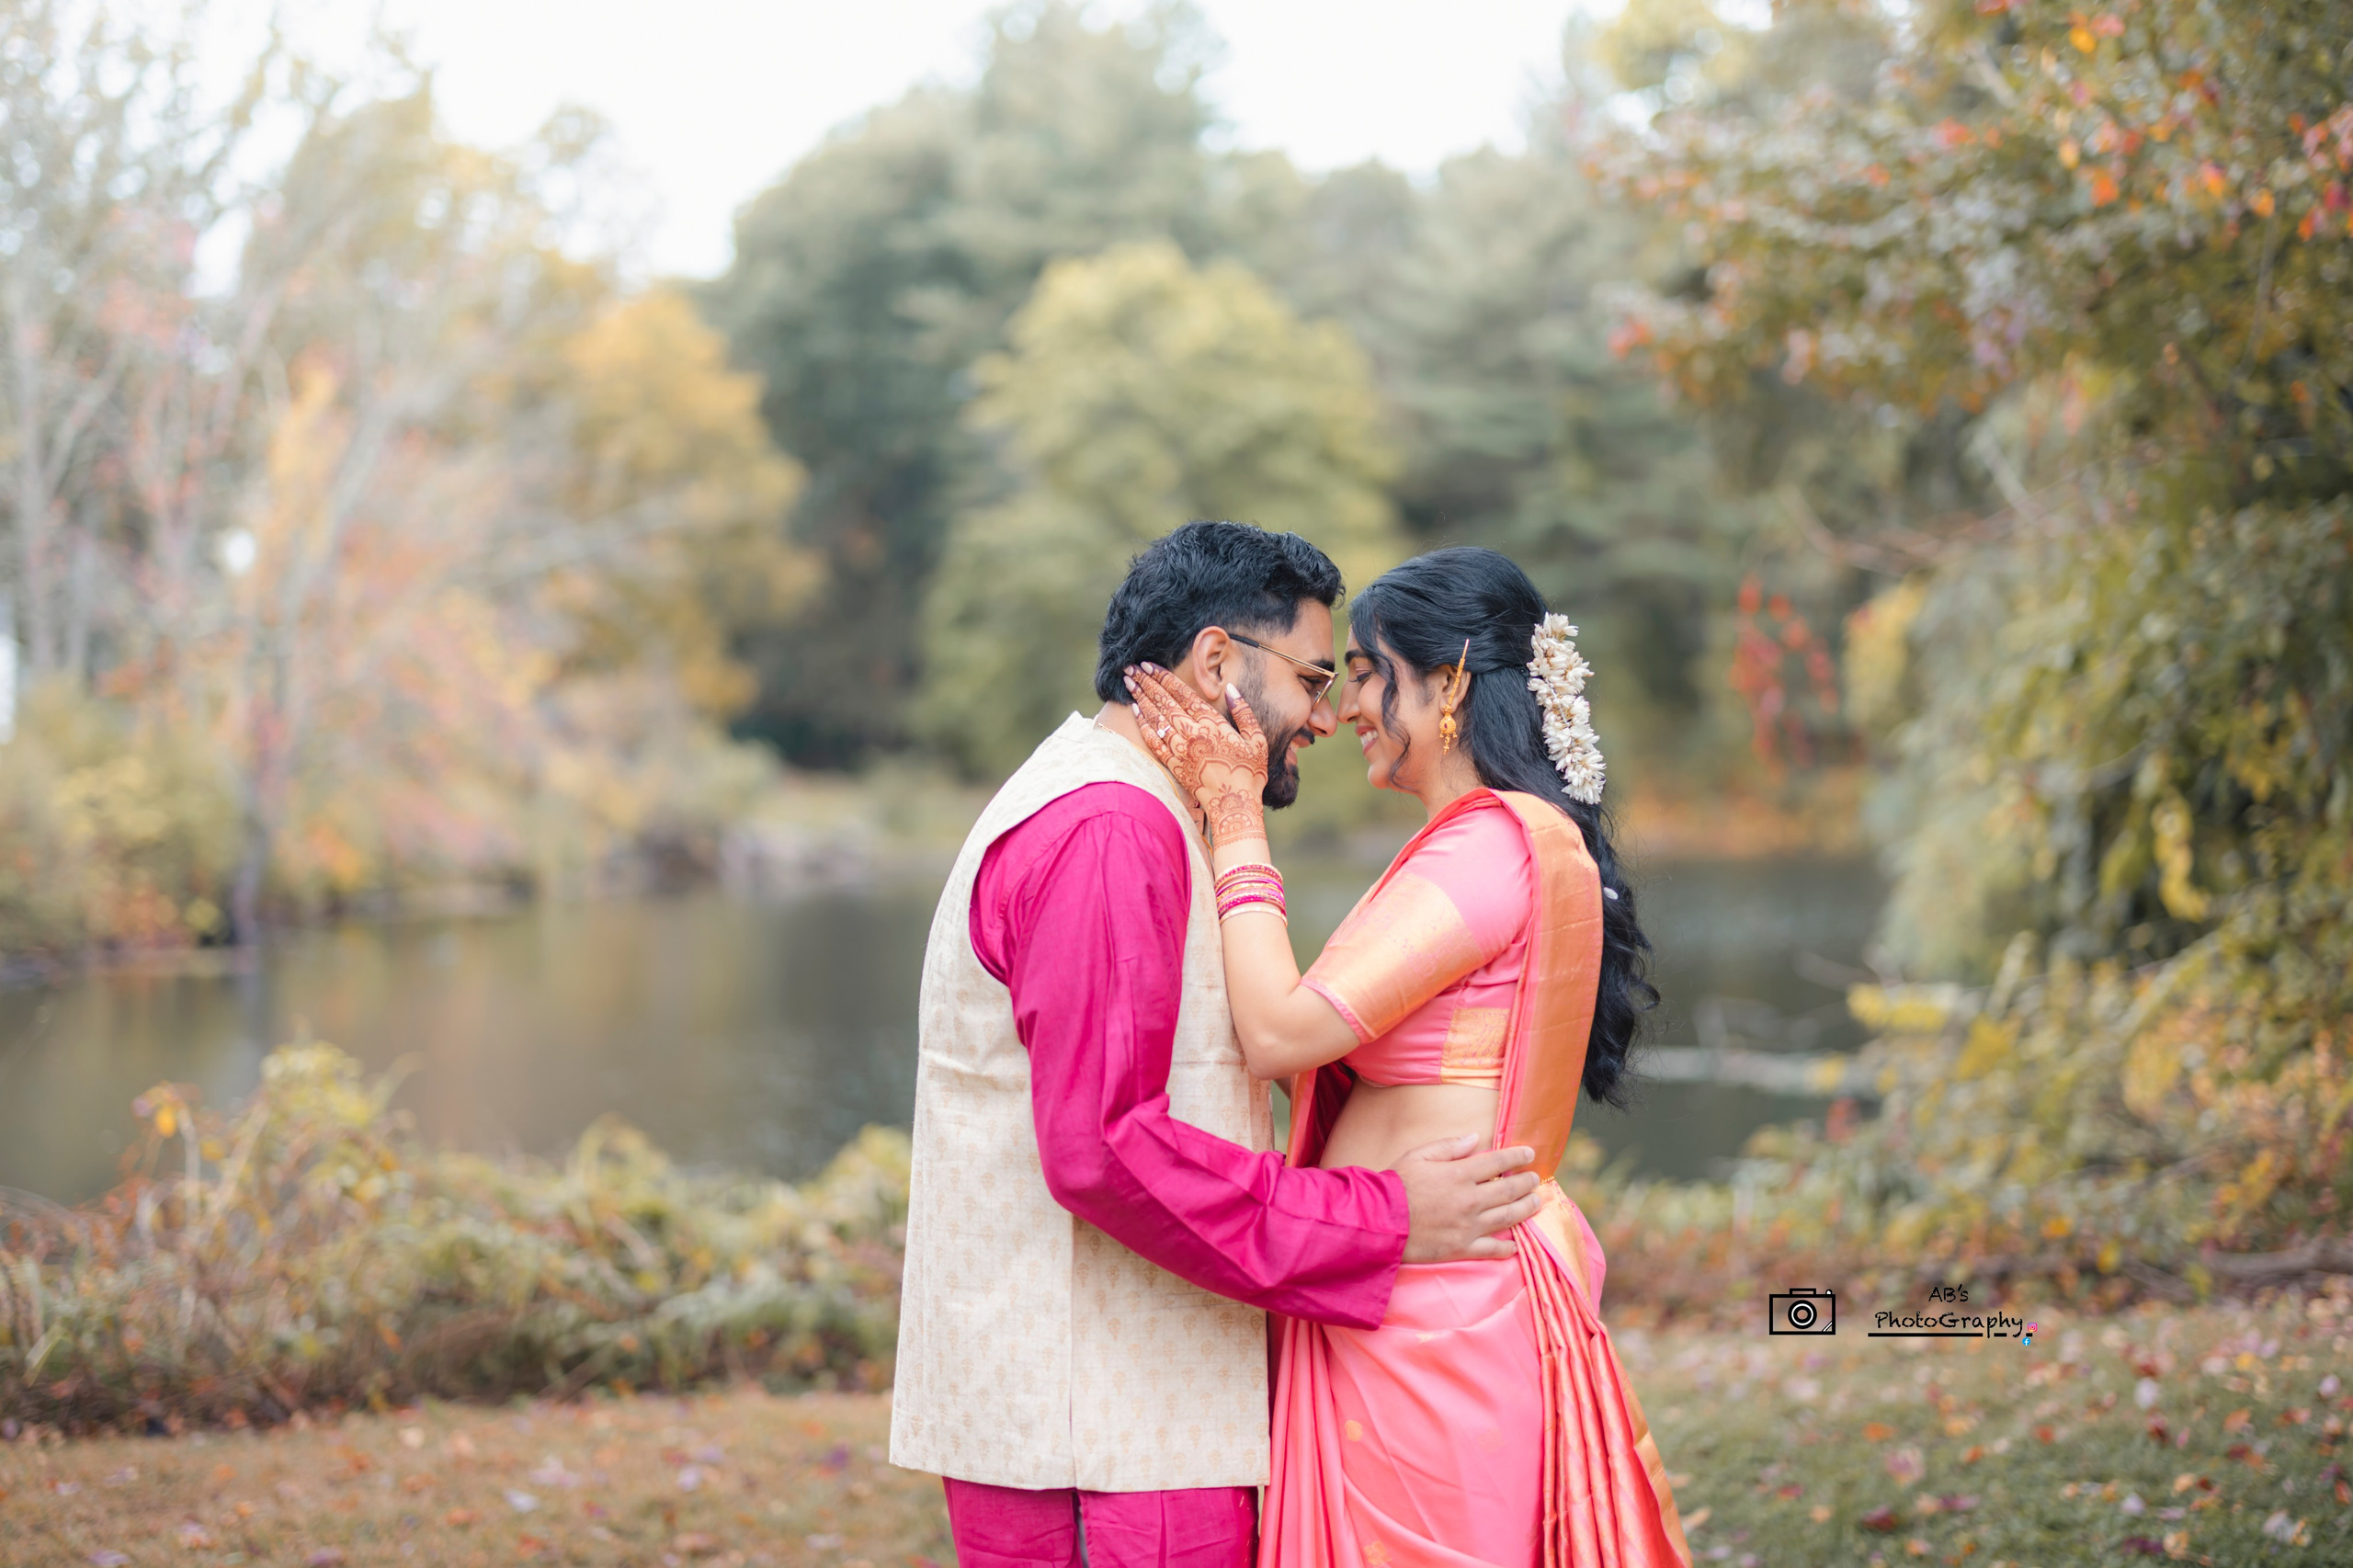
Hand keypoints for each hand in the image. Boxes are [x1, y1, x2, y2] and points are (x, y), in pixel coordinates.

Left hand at [1124, 664, 1267, 845]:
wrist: (1234, 805)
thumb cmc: (1249, 773)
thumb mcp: (1256, 739)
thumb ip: (1244, 712)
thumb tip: (1232, 688)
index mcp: (1212, 724)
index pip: (1182, 694)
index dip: (1164, 677)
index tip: (1150, 665)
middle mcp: (1192, 734)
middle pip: (1164, 702)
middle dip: (1146, 682)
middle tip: (1132, 667)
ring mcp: (1180, 751)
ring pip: (1156, 719)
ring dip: (1141, 698)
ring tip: (1129, 682)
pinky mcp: (1174, 765)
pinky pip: (1153, 741)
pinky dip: (1143, 724)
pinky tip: (1135, 711)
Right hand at [1394, 1136, 1541, 1262]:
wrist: (1379, 1222)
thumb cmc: (1395, 1185)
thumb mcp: (1418, 1155)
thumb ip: (1449, 1146)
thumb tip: (1475, 1138)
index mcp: (1459, 1174)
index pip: (1498, 1161)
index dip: (1517, 1157)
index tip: (1529, 1155)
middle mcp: (1470, 1199)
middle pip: (1509, 1190)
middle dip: (1527, 1183)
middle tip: (1536, 1180)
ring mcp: (1469, 1226)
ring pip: (1508, 1217)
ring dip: (1526, 1208)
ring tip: (1535, 1202)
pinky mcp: (1462, 1248)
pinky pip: (1492, 1249)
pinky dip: (1507, 1248)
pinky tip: (1515, 1245)